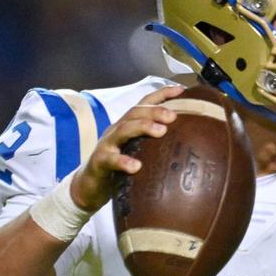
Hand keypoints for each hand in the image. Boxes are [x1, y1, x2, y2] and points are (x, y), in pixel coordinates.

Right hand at [69, 85, 182, 210]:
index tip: (182, 90)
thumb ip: (155, 144)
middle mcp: (117, 130)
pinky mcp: (99, 162)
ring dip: (142, 127)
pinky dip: (123, 161)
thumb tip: (186, 142)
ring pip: (123, 130)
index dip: (162, 94)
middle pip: (135, 113)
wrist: (89, 186)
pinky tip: (136, 166)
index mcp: (128, 125)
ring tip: (160, 131)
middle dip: (155, 111)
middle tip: (173, 116)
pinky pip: (110, 159)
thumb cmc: (119, 167)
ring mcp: (107, 145)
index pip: (144, 104)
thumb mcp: (138, 150)